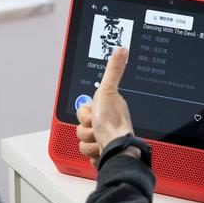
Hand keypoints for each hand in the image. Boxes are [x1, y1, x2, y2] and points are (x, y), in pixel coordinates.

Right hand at [76, 47, 137, 167]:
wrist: (116, 151)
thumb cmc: (112, 124)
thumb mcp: (108, 91)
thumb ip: (113, 70)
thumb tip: (121, 49)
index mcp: (108, 107)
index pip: (83, 110)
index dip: (85, 114)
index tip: (95, 114)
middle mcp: (108, 122)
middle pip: (81, 126)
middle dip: (86, 130)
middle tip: (97, 128)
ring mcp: (105, 138)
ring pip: (83, 140)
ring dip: (89, 143)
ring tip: (100, 141)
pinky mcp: (102, 153)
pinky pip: (88, 153)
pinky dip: (93, 154)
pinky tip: (101, 150)